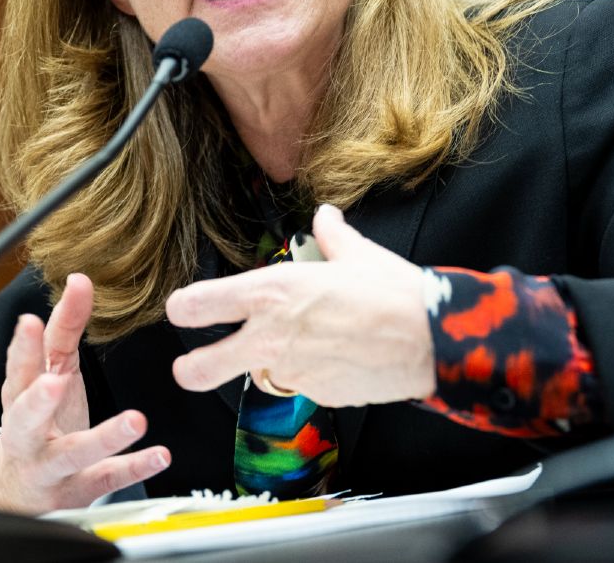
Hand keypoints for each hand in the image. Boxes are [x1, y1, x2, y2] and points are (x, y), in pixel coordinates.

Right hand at [0, 273, 170, 513]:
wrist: (18, 490)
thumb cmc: (38, 421)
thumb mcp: (48, 372)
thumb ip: (64, 327)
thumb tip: (79, 279)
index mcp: (19, 397)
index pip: (18, 369)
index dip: (22, 348)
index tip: (29, 323)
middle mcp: (29, 433)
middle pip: (26, 417)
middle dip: (37, 400)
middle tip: (53, 382)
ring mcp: (52, 464)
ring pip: (73, 454)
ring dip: (104, 437)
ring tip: (136, 421)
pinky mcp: (78, 489)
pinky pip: (107, 479)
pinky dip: (134, 467)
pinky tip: (159, 455)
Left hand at [166, 204, 434, 406]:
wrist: (429, 340)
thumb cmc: (393, 294)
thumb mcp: (358, 254)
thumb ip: (331, 236)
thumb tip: (325, 218)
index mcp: (272, 292)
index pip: (200, 304)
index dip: (184, 308)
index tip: (184, 309)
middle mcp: (271, 336)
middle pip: (199, 368)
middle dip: (190, 369)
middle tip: (191, 367)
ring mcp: (291, 372)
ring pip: (261, 375)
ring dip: (273, 365)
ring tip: (312, 345)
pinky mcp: (317, 396)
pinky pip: (304, 385)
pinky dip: (315, 375)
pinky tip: (342, 357)